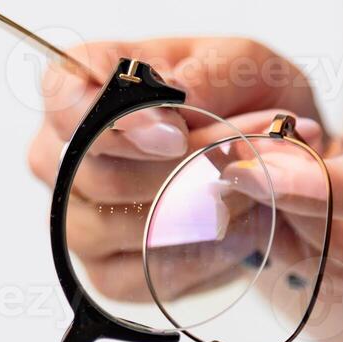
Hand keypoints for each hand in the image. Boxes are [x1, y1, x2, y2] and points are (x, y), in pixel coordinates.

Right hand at [27, 38, 324, 301]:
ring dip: (197, 211)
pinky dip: (200, 255)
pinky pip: (142, 275)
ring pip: (118, 229)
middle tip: (242, 154)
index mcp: (84, 85)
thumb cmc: (245, 103)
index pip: (63, 100)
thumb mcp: (242, 65)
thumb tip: (162, 115)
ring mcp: (79, 218)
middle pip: (96, 175)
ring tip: (247, 187)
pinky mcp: (108, 272)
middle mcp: (64, 154)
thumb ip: (202, 78)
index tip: (175, 135)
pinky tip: (232, 230)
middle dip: (182, 169)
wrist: (279, 162)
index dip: (114, 124)